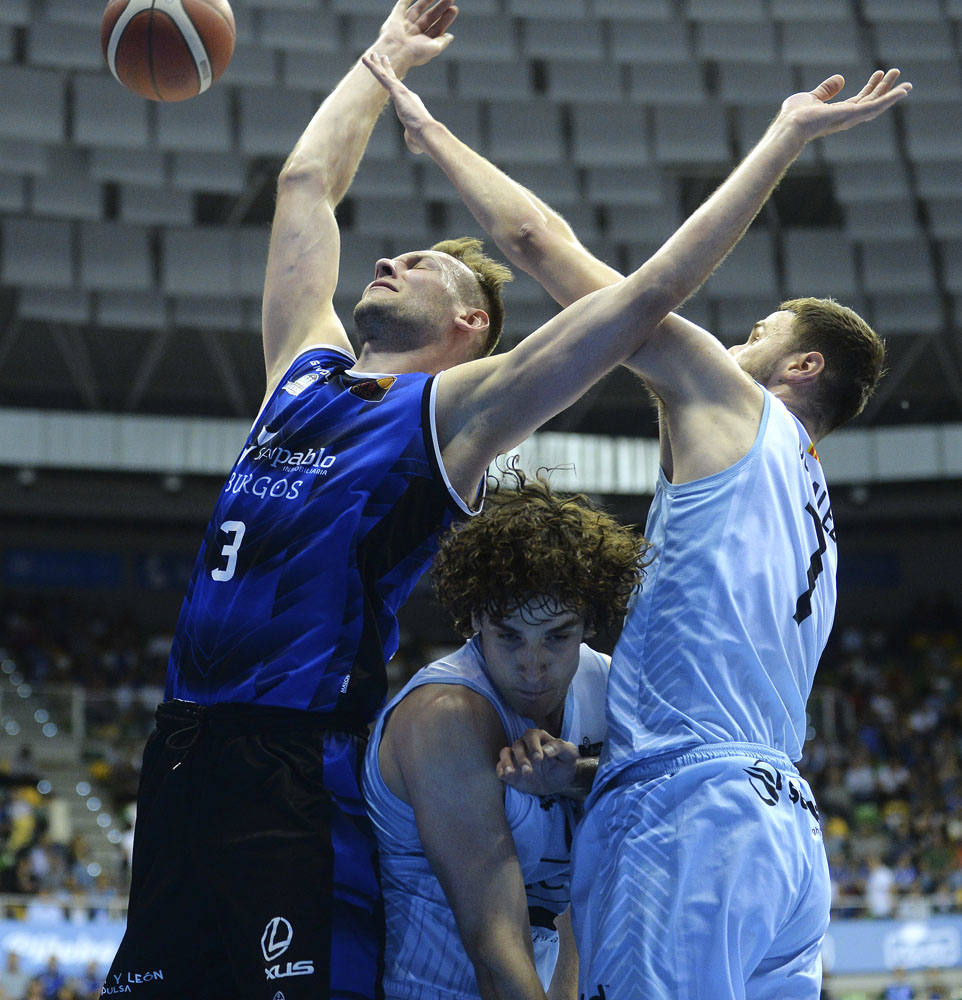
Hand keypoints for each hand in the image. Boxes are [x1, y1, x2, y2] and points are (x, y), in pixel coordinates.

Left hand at [362, 51, 435, 153]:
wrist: (427, 132)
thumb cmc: (422, 139)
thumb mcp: (414, 139)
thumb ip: (410, 138)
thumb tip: (413, 146)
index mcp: (410, 104)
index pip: (399, 92)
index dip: (394, 83)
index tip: (391, 77)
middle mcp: (407, 95)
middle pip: (393, 78)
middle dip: (386, 67)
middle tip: (381, 57)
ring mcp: (402, 91)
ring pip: (386, 74)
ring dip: (377, 64)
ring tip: (369, 55)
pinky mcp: (397, 90)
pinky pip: (382, 76)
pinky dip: (373, 67)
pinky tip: (365, 60)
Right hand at [376, 0, 457, 69]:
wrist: (397, 51)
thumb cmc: (415, 53)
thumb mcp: (434, 48)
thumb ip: (442, 42)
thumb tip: (450, 36)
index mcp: (423, 42)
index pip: (437, 28)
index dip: (446, 19)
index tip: (454, 9)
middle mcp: (414, 33)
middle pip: (429, 17)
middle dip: (440, 8)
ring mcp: (405, 25)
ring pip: (418, 9)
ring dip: (427, 0)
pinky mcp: (395, 18)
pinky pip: (402, 5)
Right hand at [496, 730, 579, 796]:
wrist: (560, 781)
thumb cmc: (565, 763)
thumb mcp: (570, 755)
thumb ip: (561, 748)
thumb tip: (547, 750)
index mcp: (539, 738)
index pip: (531, 735)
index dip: (533, 745)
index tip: (539, 758)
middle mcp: (525, 745)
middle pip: (517, 745)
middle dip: (522, 758)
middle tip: (528, 771)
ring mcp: (516, 757)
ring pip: (505, 753)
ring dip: (507, 762)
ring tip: (511, 773)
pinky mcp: (511, 770)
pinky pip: (500, 766)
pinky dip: (500, 770)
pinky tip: (504, 776)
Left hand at [778, 68, 911, 141]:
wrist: (790, 125)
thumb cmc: (795, 115)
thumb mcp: (812, 97)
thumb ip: (826, 90)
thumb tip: (841, 79)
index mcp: (837, 114)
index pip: (859, 101)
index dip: (870, 88)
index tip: (879, 74)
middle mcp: (846, 118)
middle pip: (870, 102)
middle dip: (884, 88)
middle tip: (895, 72)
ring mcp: (850, 118)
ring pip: (876, 105)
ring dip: (891, 93)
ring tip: (905, 82)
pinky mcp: (852, 115)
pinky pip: (875, 106)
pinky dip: (890, 99)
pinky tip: (902, 91)